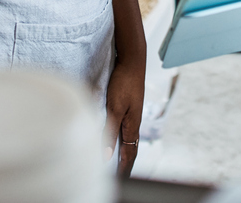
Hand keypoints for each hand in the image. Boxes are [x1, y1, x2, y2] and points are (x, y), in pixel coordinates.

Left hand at [105, 56, 144, 177]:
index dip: (124, 168)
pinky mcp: (128, 106)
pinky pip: (126, 128)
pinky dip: (122, 138)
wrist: (132, 61)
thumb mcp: (114, 108)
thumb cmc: (124, 82)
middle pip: (131, 148)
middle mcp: (134, 121)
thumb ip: (110, 131)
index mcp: (132, 125)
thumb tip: (106, 155)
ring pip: (129, 138)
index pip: (129, 154)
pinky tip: (117, 136)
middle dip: (126, 163)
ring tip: (119, 162)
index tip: (120, 180)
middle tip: (121, 176)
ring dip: (124, 151)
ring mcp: (132, 113)